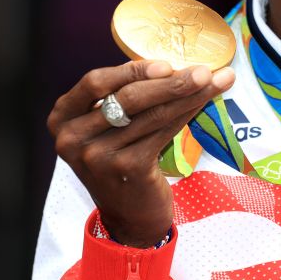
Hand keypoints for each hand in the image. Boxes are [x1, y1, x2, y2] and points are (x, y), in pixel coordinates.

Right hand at [47, 60, 234, 246]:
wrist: (128, 216)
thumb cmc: (120, 159)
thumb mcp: (106, 129)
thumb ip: (121, 98)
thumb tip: (171, 64)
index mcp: (62, 118)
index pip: (95, 82)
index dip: (132, 70)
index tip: (167, 63)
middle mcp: (73, 138)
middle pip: (128, 97)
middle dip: (171, 81)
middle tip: (205, 70)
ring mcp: (98, 156)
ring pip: (152, 114)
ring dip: (189, 95)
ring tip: (218, 81)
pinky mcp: (126, 169)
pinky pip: (164, 132)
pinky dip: (187, 114)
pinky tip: (205, 103)